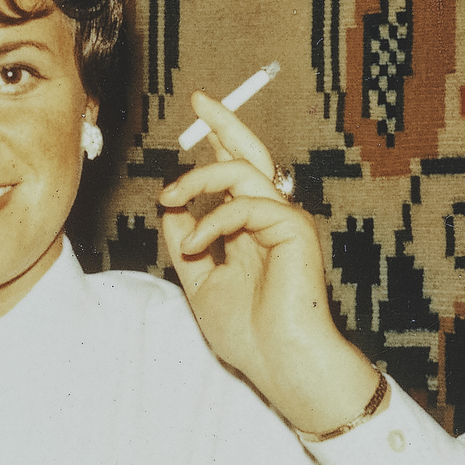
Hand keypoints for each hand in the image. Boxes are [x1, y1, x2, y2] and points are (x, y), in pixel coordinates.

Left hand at [156, 89, 379, 434]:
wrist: (279, 364)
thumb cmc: (248, 333)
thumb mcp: (200, 281)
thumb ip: (187, 242)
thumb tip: (171, 207)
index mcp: (252, 227)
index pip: (234, 174)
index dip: (218, 141)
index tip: (195, 117)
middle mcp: (271, 217)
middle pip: (250, 155)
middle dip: (225, 122)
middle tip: (200, 100)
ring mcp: (285, 222)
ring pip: (243, 172)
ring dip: (199, 178)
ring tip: (170, 198)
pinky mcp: (294, 230)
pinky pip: (245, 206)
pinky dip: (213, 222)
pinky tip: (198, 247)